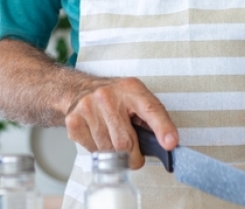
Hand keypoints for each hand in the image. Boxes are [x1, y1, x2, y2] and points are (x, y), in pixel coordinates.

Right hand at [64, 77, 178, 169]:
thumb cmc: (114, 97)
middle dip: (132, 155)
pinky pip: (93, 151)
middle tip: (133, 153)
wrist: (80, 88)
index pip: (150, 109)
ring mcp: (88, 108)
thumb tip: (167, 143)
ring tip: (113, 138)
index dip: (162, 128)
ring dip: (114, 154)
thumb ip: (152, 118)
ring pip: (108, 151)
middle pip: (125, 142)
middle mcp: (107, 96)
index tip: (170, 143)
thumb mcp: (136, 98)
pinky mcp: (74, 122)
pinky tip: (99, 137)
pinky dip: (99, 151)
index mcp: (131, 89)